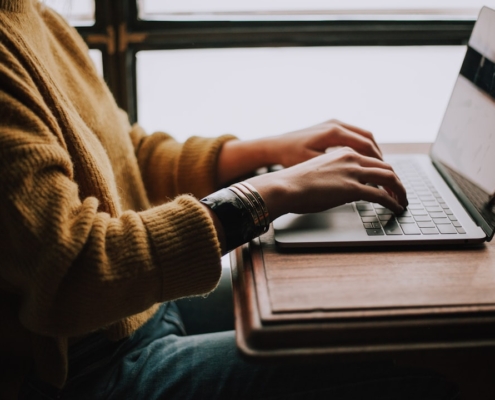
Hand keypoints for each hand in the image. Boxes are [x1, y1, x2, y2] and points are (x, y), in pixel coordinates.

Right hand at [246, 147, 406, 220]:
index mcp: (343, 152)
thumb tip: (342, 189)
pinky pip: (381, 195)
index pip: (372, 159)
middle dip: (397, 181)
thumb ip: (335, 175)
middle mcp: (351, 158)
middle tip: (400, 193)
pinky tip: (396, 208)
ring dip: (400, 191)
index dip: (384, 172)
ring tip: (402, 201)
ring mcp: (353, 172)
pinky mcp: (352, 188)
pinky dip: (393, 202)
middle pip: (385, 167)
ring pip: (389, 178)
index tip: (388, 182)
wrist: (284, 186)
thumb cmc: (294, 182)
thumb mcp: (319, 172)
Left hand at [266, 119, 382, 167]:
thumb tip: (359, 179)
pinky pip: (353, 135)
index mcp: (334, 132)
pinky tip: (363, 160)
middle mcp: (336, 124)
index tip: (385, 174)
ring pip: (363, 135)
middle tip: (386, 172)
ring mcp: (333, 123)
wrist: (275, 146)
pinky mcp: (330, 126)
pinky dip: (362, 147)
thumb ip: (337, 169)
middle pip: (368, 139)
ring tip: (378, 167)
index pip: (366, 146)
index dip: (378, 162)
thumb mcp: (314, 165)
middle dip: (379, 157)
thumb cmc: (290, 157)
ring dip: (372, 151)